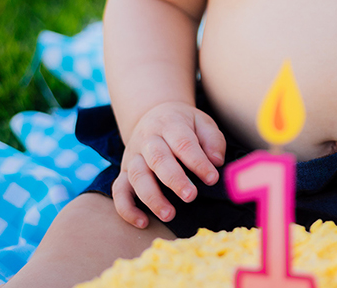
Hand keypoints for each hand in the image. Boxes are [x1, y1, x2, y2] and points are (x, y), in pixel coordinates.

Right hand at [113, 101, 225, 228]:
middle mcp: (148, 140)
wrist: (152, 114)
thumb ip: (212, 140)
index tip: (212, 178)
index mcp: (170, 125)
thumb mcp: (202, 122)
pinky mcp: (124, 172)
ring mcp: (133, 156)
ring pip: (137, 177)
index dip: (198, 162)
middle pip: (158, 159)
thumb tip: (217, 162)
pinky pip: (119, 191)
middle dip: (174, 180)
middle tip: (191, 197)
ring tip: (169, 215)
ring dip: (152, 198)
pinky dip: (127, 208)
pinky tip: (142, 222)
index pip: (183, 143)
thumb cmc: (183, 123)